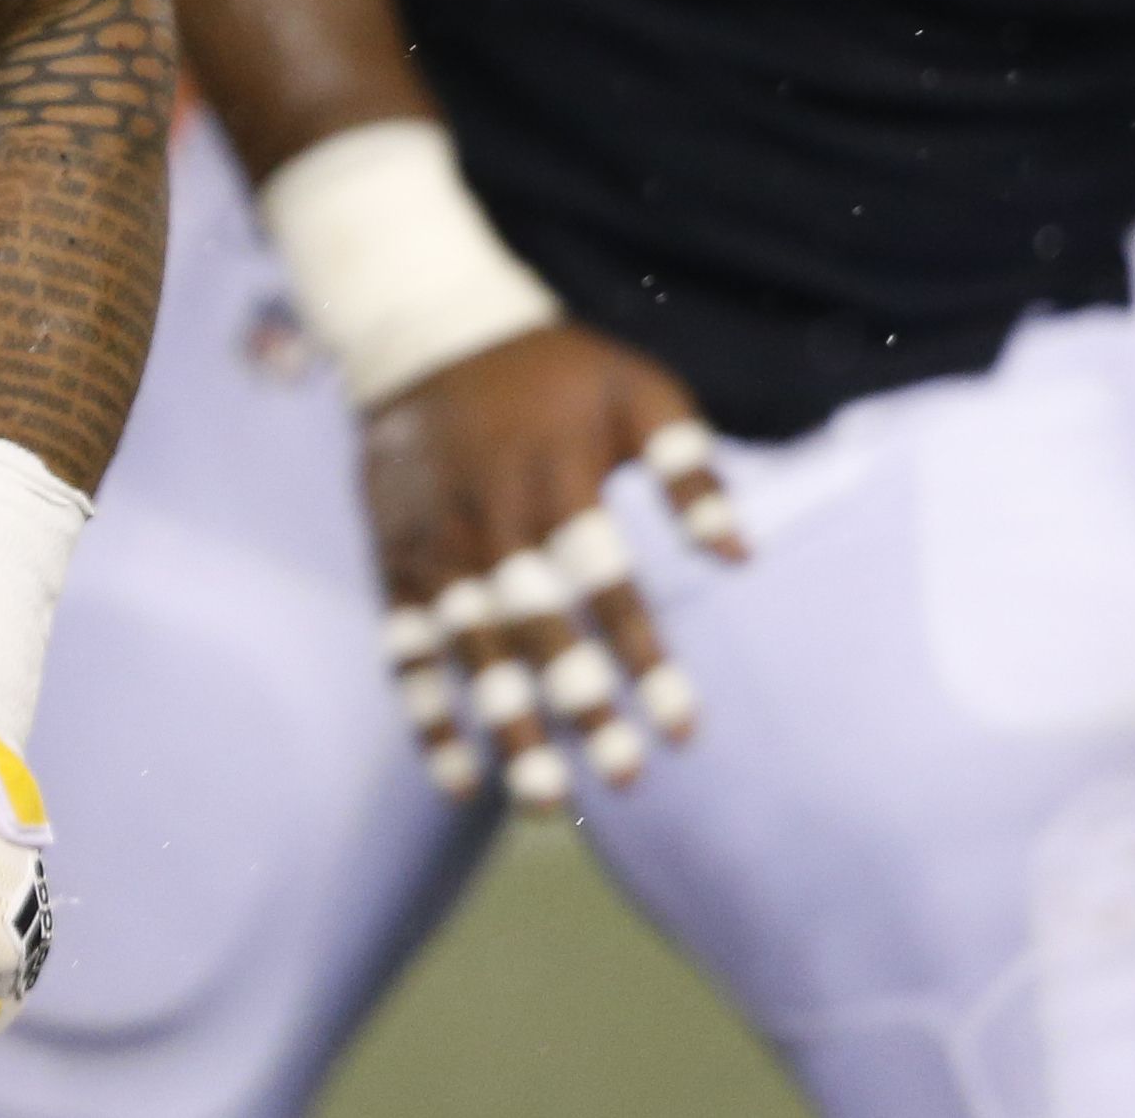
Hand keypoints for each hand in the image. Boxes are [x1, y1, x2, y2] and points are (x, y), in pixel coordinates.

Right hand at [365, 322, 745, 810]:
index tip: (684, 730)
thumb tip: (738, 557)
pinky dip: (425, 712)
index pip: (606, 583)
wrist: (424, 332)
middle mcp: (491, 520)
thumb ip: (691, 468)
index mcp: (556, 479)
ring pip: (470, 649)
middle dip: (578, 707)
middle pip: (536, 627)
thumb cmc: (555, 372)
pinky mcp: (396, 562)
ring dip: (504, 726)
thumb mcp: (638, 390)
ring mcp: (436, 545)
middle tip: (623, 781)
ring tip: (544, 801)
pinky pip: (406, 647)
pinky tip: (459, 776)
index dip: (644, 659)